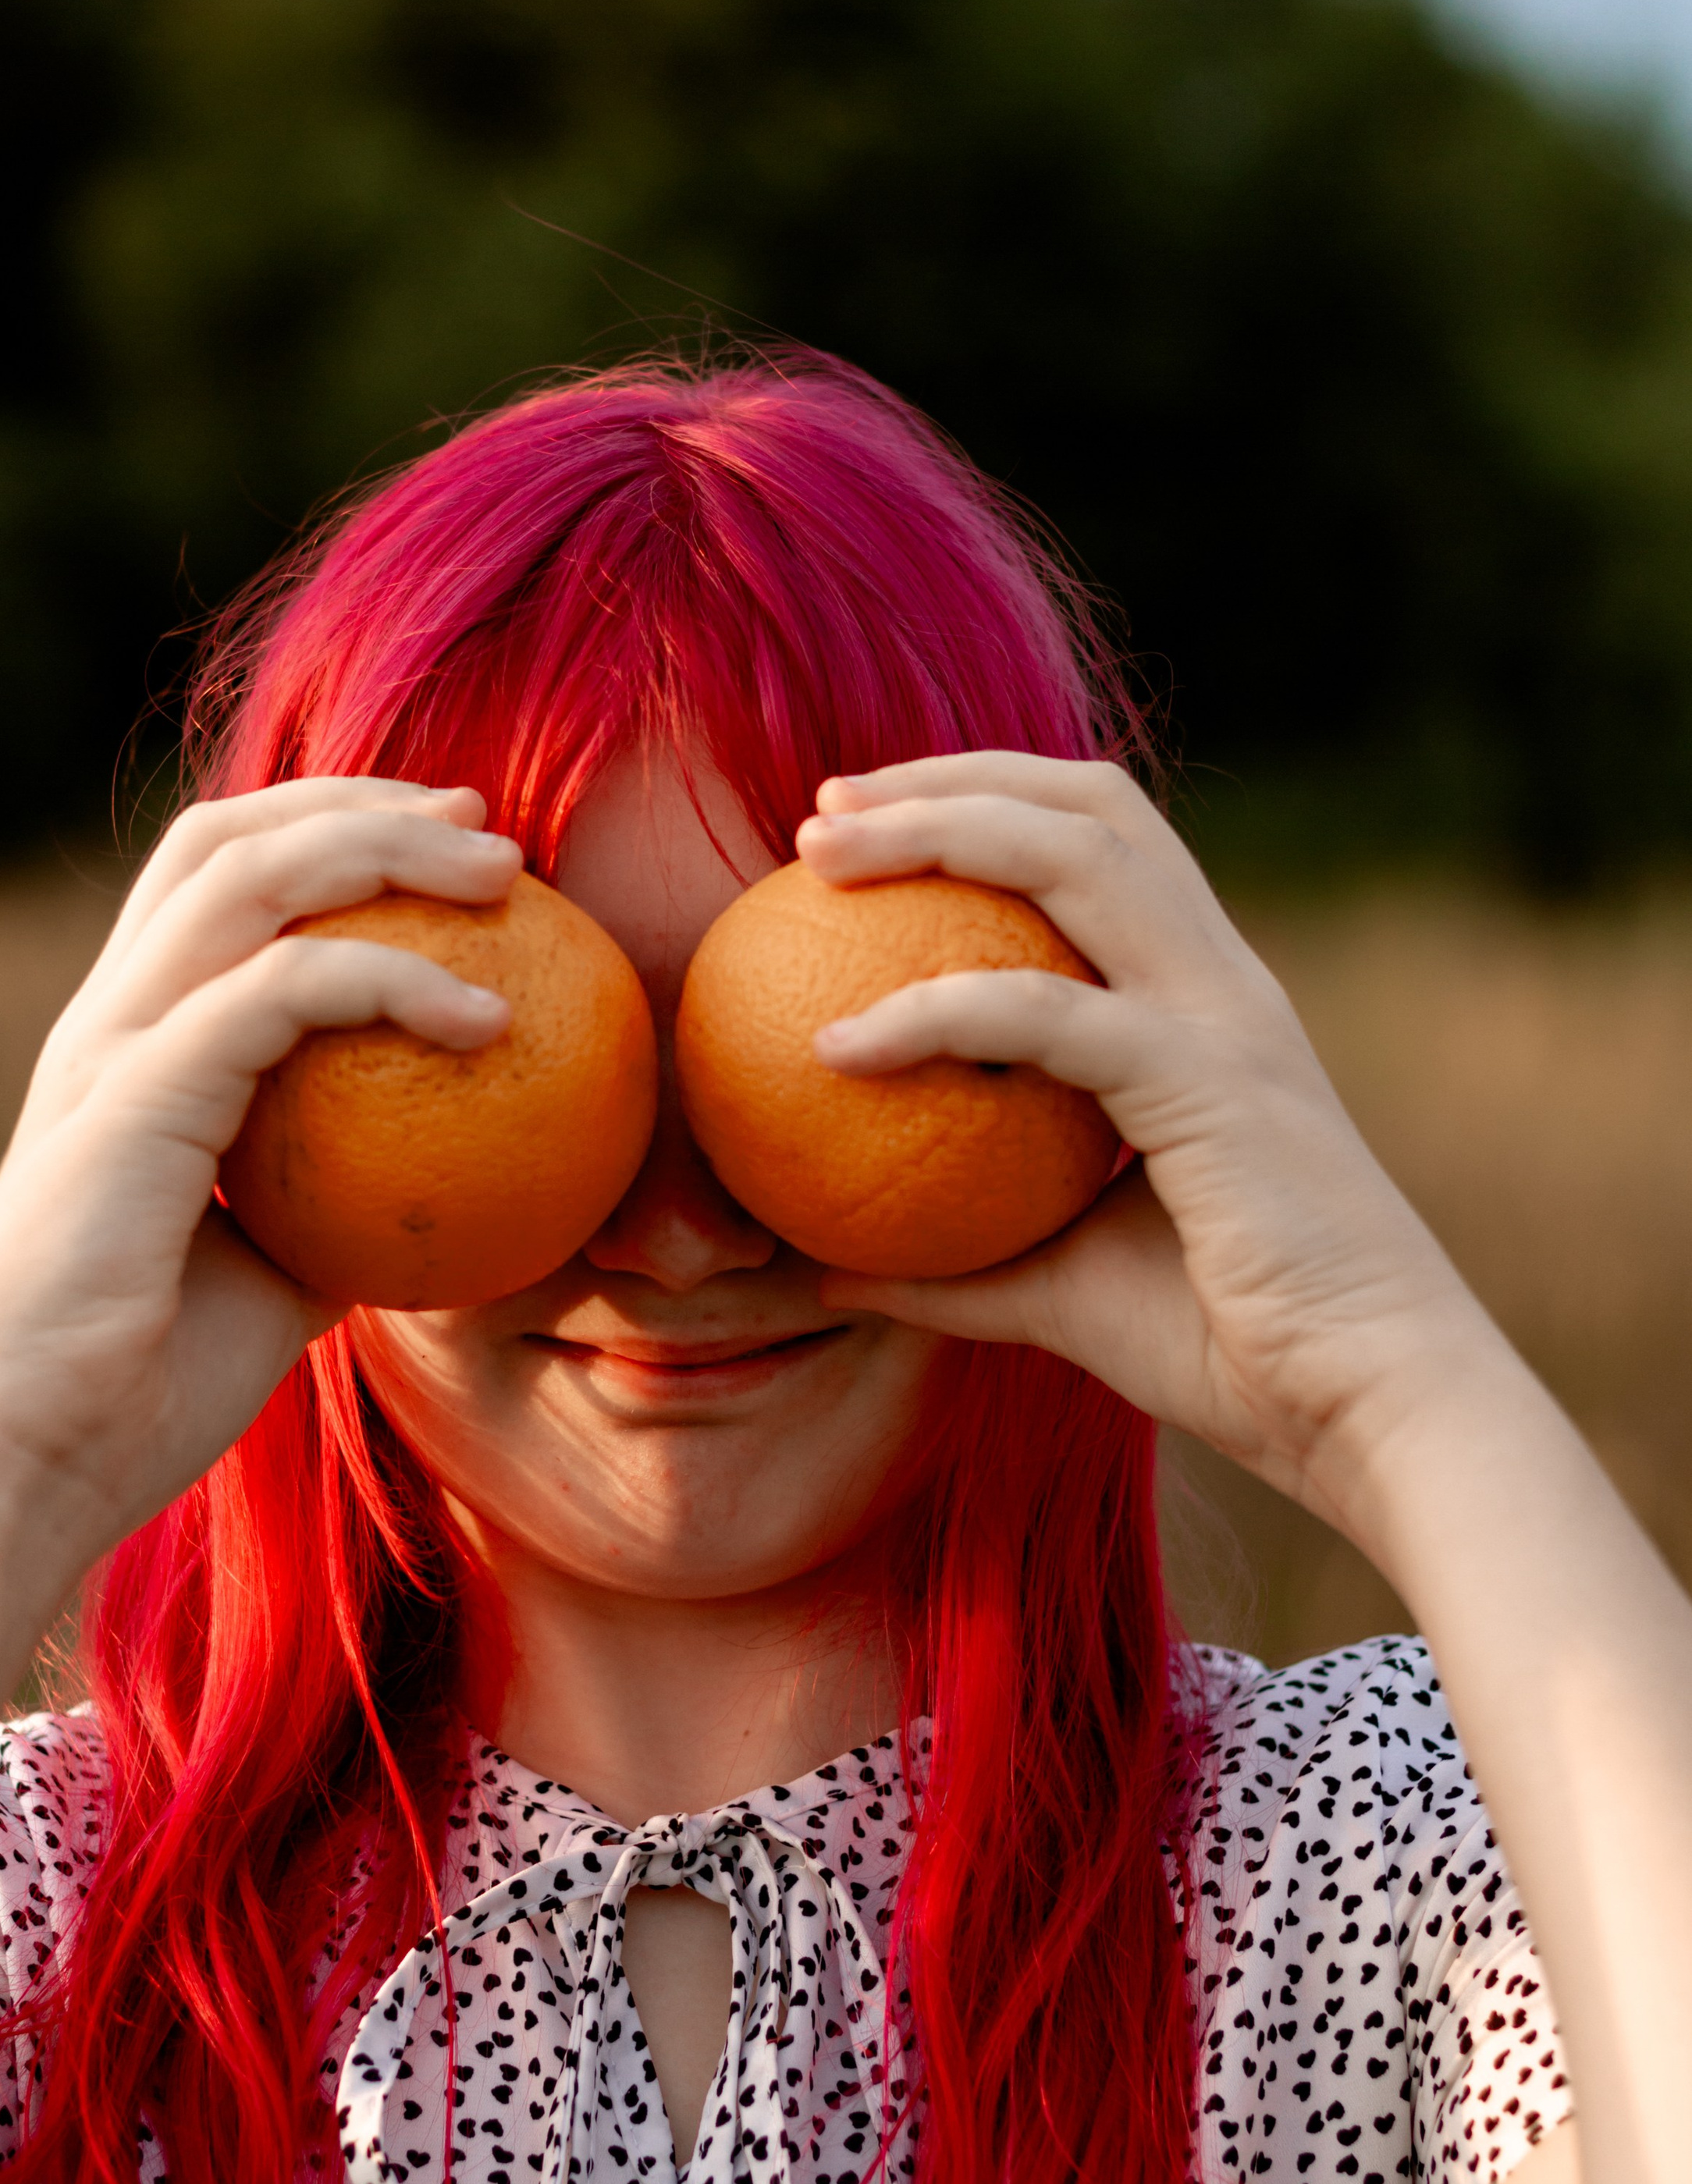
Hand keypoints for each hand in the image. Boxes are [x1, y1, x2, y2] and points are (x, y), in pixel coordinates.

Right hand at [0, 778, 520, 1567]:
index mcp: (128, 1052)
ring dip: (385, 852)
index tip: (451, 851)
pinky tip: (488, 1022)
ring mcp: (113, 1051)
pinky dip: (392, 982)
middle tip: (488, 828)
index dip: (326, 832)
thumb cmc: (135, 1395)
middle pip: (228, 840)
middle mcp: (109, 1026)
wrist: (23, 1462)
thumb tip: (449, 1199)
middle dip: (362, 804)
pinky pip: (282, 995)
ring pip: (250, 879)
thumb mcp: (271, 1284)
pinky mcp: (134, 1099)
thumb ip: (338, 1217)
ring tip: (504, 878)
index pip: (213, 883)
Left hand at [796, 754, 1492, 1524]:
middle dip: (951, 777)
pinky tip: (833, 1047)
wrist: (1367, 1406)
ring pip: (1074, 859)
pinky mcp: (1210, 1081)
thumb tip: (827, 1270)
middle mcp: (1222, 983)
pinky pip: (1043, 1014)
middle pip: (1089, 809)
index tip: (862, 824)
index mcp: (1205, 1006)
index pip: (1104, 845)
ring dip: (937, 830)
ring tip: (817, 852)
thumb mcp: (1060, 1293)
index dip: (987, 802)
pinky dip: (933, 1011)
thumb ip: (949, 1272)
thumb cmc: (1231, 1352)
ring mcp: (1223, 1021)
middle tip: (822, 807)